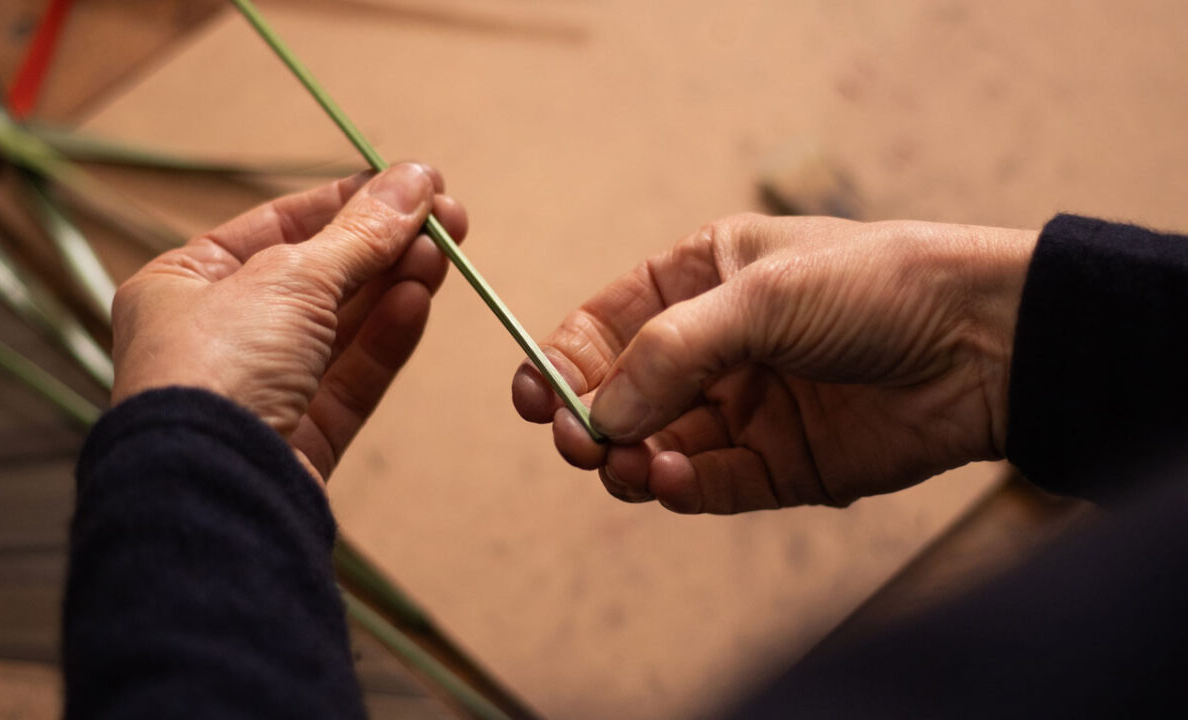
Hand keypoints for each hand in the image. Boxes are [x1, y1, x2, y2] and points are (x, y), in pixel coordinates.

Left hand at [112, 163, 466, 481]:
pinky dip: (386, 337)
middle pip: (318, 276)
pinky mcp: (301, 437)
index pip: (277, 226)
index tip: (410, 184)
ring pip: (341, 327)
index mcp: (184, 284)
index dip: (346, 201)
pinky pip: (351, 377)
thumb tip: (417, 179)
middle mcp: (218, 336)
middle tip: (450, 218)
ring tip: (443, 253)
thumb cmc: (219, 366)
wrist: (210, 489)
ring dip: (393, 284)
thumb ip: (361, 232)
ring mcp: (261, 389)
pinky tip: (419, 299)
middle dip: (384, 244)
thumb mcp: (292, 278)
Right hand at [512, 214, 1035, 512]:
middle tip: (577, 441)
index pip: (604, 325)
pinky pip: (710, 486)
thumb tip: (598, 413)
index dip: (561, 360)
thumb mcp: (761, 296)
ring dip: (631, 461)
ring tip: (630, 465)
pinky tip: (674, 481)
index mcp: (700, 281)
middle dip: (589, 420)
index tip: (533, 395)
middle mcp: (713, 348)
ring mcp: (744, 409)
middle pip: (621, 395)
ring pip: (657, 448)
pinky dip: (682, 489)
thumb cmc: (876, 286)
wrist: (985, 343)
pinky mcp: (778, 466)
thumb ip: (670, 351)